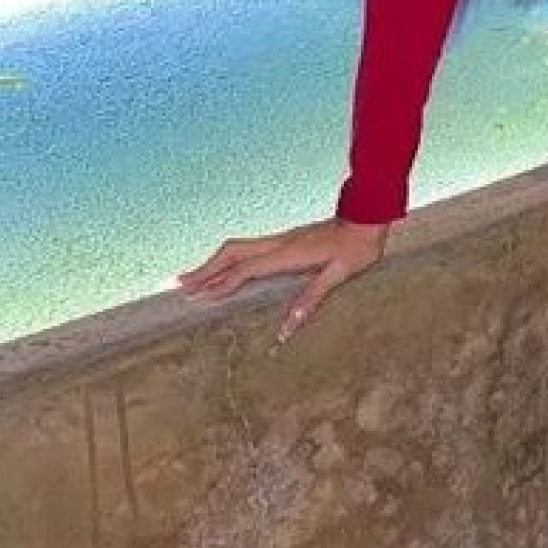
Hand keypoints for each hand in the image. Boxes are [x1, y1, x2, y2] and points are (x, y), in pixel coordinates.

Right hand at [175, 218, 391, 343]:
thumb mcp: (339, 275)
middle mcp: (280, 244)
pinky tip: (226, 269)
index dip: (221, 284)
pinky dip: (230, 259)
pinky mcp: (287, 240)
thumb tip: (286, 329)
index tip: (198, 298)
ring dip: (214, 262)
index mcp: (288, 254)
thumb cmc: (357, 248)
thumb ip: (311, 299)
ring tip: (192, 278)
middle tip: (179, 285)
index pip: (246, 270)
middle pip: (232, 253)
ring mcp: (282, 239)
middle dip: (205, 269)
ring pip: (238, 248)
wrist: (368, 218)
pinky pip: (250, 249)